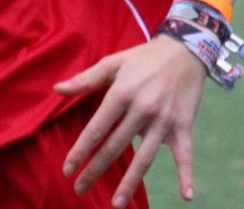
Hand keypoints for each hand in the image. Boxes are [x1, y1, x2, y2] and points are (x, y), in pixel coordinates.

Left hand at [54, 36, 207, 204]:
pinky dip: (187, 175)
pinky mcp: (183, 126)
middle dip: (95, 170)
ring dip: (130, 183)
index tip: (68, 169)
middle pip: (115, 147)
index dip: (80, 151)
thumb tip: (56, 89)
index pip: (97, 129)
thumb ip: (85, 79)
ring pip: (145, 158)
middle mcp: (142, 109)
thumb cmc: (143, 57)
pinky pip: (185, 155)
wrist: (185, 49)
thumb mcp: (113, 63)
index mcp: (122, 93)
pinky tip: (186, 197)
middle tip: (79, 190)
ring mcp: (164, 120)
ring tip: (116, 204)